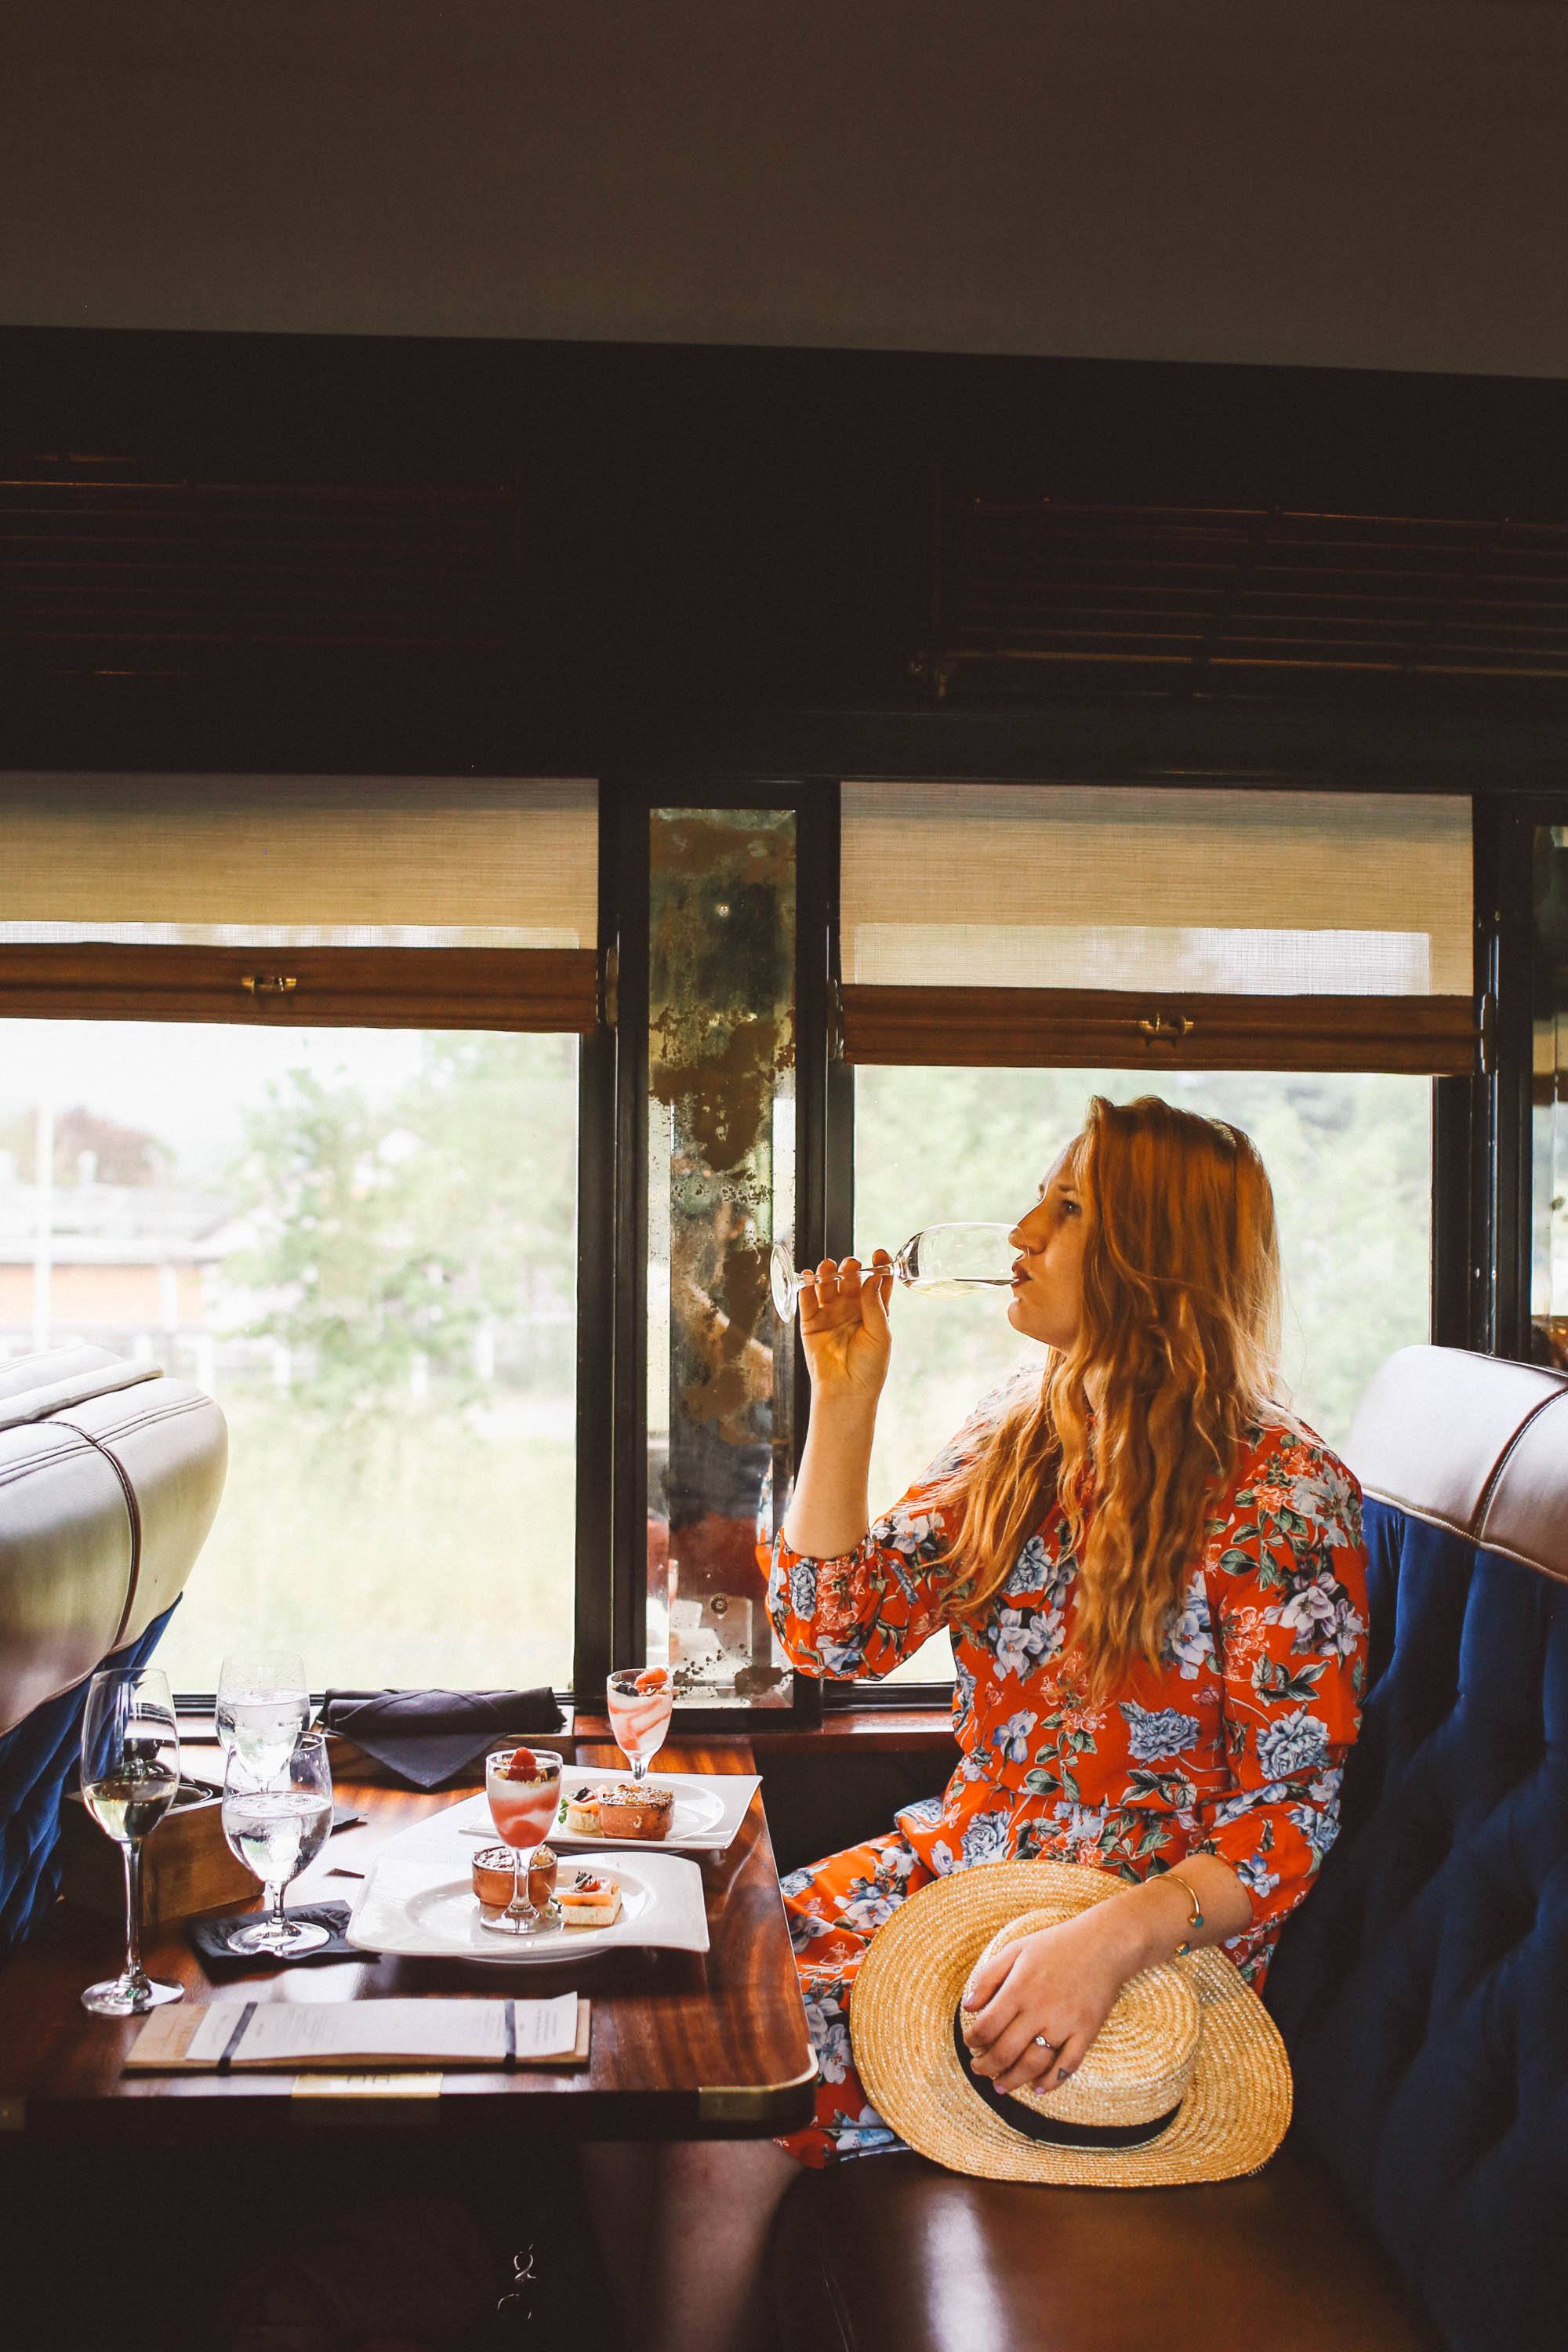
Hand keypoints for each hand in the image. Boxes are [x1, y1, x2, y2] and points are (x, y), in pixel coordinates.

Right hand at [797, 1254, 893, 1402]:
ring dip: (828, 1274)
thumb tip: (874, 1277)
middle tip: (851, 1265)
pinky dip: (806, 1287)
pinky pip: (807, 1300)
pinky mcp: (810, 1323)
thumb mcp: (881, 1335)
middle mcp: (851, 1309)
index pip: (877, 1282)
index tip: (878, 1254)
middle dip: (850, 1269)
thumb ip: (875, 1305)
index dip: (879, 1266)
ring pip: (828, 1286)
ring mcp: (830, 1314)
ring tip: (829, 1267)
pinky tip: (810, 1276)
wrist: (846, 1391)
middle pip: (850, 1280)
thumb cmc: (869, 1367)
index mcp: (873, 1310)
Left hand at [960, 1906, 1131, 2094]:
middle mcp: (1040, 2009)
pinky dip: (1051, 2082)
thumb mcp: (1015, 1949)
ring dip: (1013, 2080)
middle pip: (1006, 2051)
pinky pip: (1067, 2066)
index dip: (973, 2040)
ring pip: (1033, 2064)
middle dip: (986, 2066)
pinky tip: (1038, 2088)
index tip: (970, 2044)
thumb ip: (988, 1977)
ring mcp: (1065, 2024)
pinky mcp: (1086, 2033)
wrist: (1103, 1945)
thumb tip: (966, 2007)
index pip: (987, 2026)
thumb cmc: (1055, 1946)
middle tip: (979, 2069)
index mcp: (1019, 1988)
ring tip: (1000, 2085)